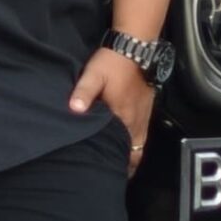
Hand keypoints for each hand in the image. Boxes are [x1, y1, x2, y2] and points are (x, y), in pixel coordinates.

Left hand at [69, 47, 154, 177]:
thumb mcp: (94, 74)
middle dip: (126, 165)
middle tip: (112, 173)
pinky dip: (136, 142)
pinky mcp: (146, 107)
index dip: (118, 165)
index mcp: (124, 117)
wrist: (135, 46)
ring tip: (119, 163)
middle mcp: (137, 121)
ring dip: (131, 154)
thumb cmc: (112, 62)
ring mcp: (143, 115)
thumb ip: (84, 93)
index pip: (125, 152)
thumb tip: (74, 111)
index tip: (107, 174)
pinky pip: (143, 133)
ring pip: (140, 144)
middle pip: (135, 153)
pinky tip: (126, 141)